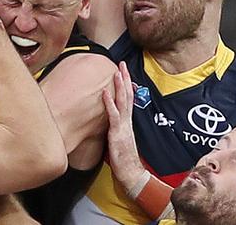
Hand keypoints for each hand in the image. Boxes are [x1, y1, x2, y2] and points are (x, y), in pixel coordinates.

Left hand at [103, 61, 145, 189]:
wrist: (131, 172)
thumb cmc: (123, 157)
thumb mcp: (118, 138)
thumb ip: (114, 127)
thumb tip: (108, 120)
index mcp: (127, 121)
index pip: (128, 98)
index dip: (126, 84)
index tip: (123, 71)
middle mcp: (127, 120)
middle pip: (127, 95)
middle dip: (125, 78)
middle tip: (122, 63)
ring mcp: (123, 125)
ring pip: (123, 101)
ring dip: (119, 85)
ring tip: (116, 72)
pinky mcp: (117, 132)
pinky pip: (113, 114)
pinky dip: (109, 102)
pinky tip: (105, 92)